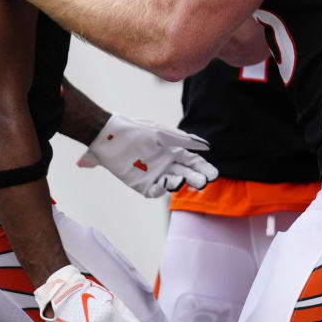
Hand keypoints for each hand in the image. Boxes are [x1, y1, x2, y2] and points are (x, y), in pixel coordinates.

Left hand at [78, 114, 217, 197]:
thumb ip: (184, 140)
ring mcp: (153, 174)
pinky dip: (159, 191)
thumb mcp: (163, 133)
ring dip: (179, 184)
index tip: (213, 175)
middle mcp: (165, 164)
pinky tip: (163, 185)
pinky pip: (153, 191)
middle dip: (196, 179)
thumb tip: (207, 146)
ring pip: (172, 183)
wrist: (108, 134)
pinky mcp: (140, 183)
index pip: (192, 162)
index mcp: (172, 151)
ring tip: (182, 181)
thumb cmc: (136, 130)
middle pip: (186, 174)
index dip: (203, 168)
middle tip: (203, 183)